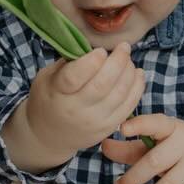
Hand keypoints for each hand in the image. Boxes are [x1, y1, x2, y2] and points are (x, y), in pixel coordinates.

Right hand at [7, 43, 145, 169]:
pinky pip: (129, 106)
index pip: (73, 78)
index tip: (101, 50)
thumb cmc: (48, 98)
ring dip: (128, 72)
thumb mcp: (46, 77)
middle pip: (102, 85)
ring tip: (128, 59)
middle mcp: (76, 110)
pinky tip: (137, 73)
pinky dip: (137, 88)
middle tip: (124, 47)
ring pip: (119, 94)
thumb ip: (68, 63)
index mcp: (57, 93)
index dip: (90, 62)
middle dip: (118, 62)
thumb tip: (93, 48)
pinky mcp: (108, 127)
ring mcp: (94, 121)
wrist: (50, 136)